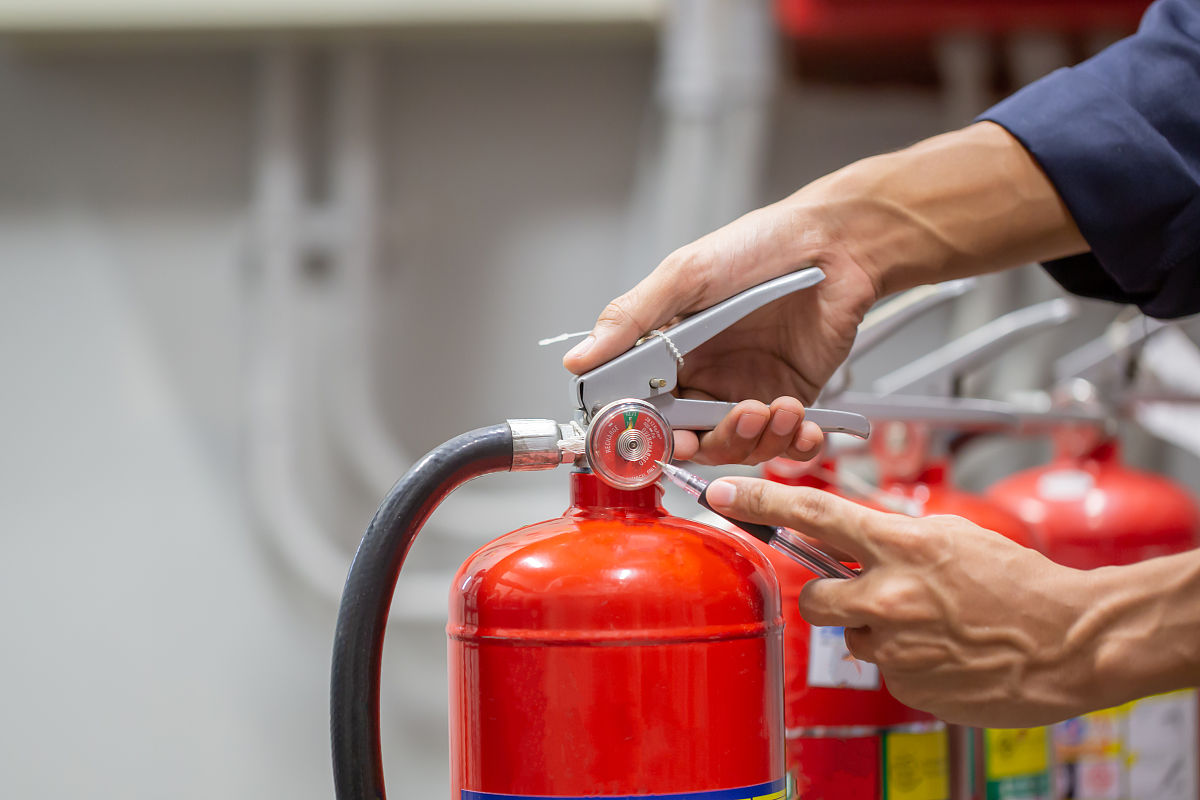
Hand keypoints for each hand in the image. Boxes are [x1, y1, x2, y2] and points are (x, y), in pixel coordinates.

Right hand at [562, 123, 1085, 465]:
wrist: (837, 245)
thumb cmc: (761, 246)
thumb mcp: (685, 275)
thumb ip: (632, 321)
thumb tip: (577, 359)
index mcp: (668, 352)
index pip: (642, 410)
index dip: (647, 434)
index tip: (660, 438)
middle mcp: (704, 378)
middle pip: (691, 440)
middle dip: (709, 443)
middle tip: (730, 423)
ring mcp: (747, 393)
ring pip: (738, 449)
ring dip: (756, 440)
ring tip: (777, 407)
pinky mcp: (790, 402)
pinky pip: (785, 445)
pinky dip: (793, 445)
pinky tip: (802, 424)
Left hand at [704, 476, 1102, 727]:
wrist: (1071, 641)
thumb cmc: (1019, 584)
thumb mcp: (952, 536)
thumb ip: (894, 538)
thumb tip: (850, 545)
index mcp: (901, 546)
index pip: (814, 513)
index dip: (763, 499)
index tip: (725, 493)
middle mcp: (889, 595)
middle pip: (814, 596)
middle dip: (831, 596)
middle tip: (870, 594)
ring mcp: (896, 645)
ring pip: (855, 637)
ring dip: (880, 632)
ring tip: (932, 627)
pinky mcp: (908, 686)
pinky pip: (886, 670)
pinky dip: (907, 662)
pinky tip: (944, 653)